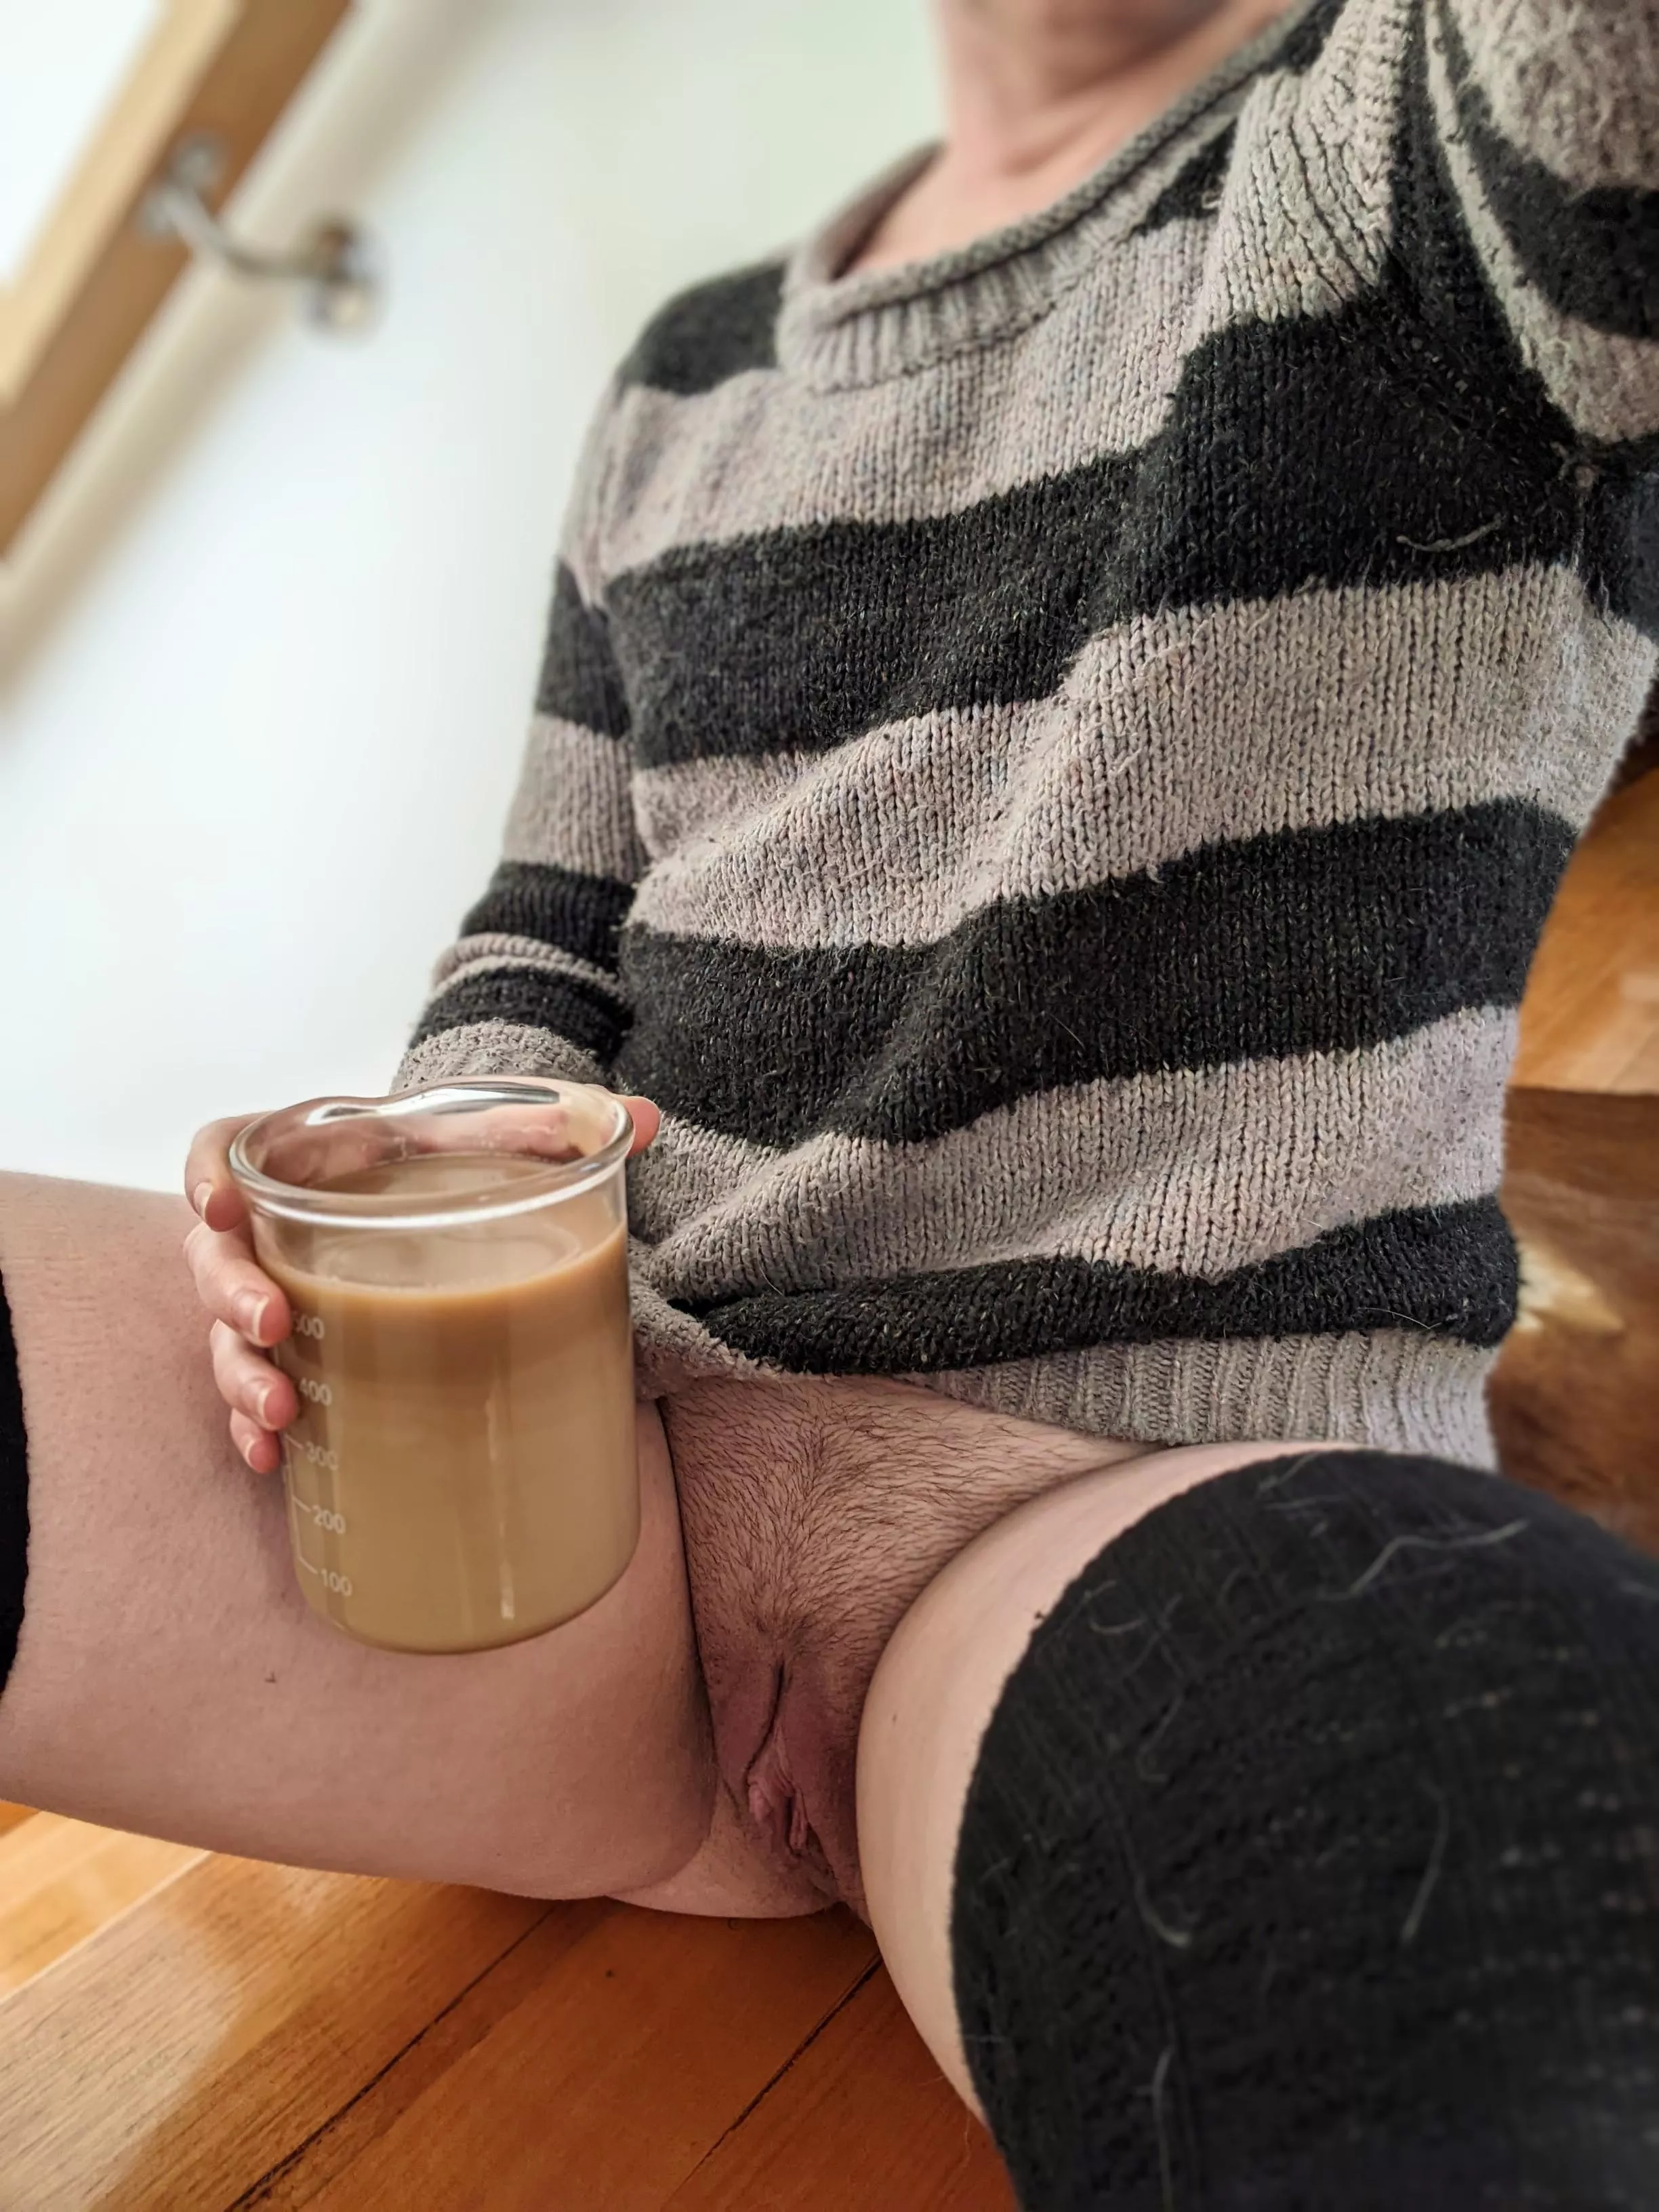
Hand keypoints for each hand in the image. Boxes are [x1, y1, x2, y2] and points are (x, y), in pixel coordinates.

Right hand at [183, 1092, 660, 1472]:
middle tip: (274, 1322)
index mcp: (308, 1159)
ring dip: (240, 1375)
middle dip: (233, 1295)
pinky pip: (249, 1395)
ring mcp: (279, 1298)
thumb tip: (652, 1118)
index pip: (221, 1150)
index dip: (204, 1173)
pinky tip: (271, 1458)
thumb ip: (557, 1124)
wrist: (445, 1207)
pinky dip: (250, 1427)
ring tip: (280, 1412)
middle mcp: (277, 1231)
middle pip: (217, 1258)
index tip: (219, 1204)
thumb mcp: (489, 1137)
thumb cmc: (448, 1165)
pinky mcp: (299, 1357)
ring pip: (226, 1337)